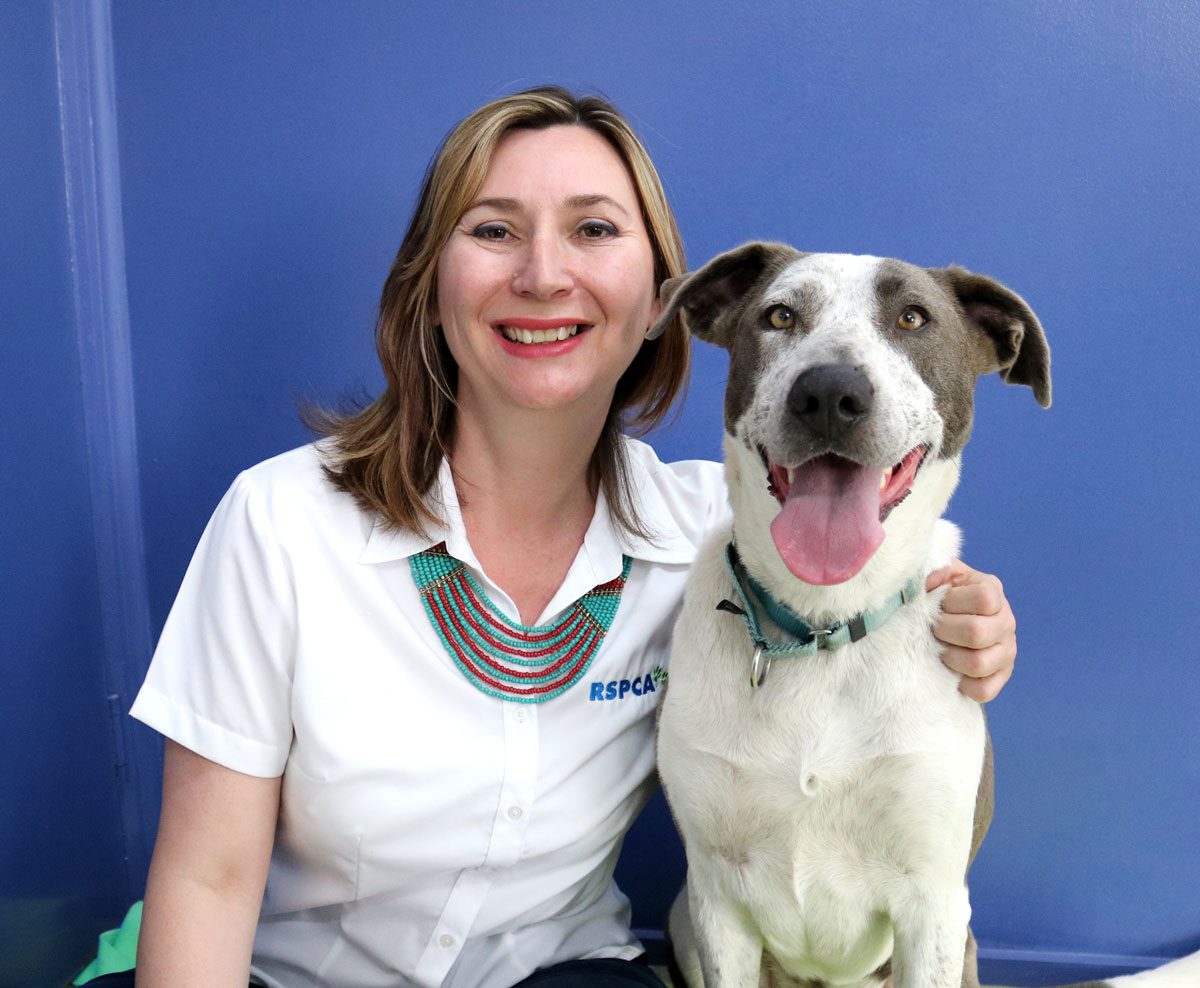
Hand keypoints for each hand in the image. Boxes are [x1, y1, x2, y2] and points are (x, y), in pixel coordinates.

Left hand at [926, 560, 1016, 702]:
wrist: (953, 620)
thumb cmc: (944, 596)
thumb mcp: (941, 575)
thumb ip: (936, 571)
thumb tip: (930, 581)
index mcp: (993, 592)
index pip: (983, 599)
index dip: (953, 603)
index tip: (939, 604)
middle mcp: (1006, 621)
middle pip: (976, 633)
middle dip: (944, 632)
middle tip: (934, 630)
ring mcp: (1007, 651)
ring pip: (979, 664)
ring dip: (951, 658)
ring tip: (941, 650)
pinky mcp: (1002, 676)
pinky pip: (984, 690)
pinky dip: (963, 685)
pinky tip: (953, 673)